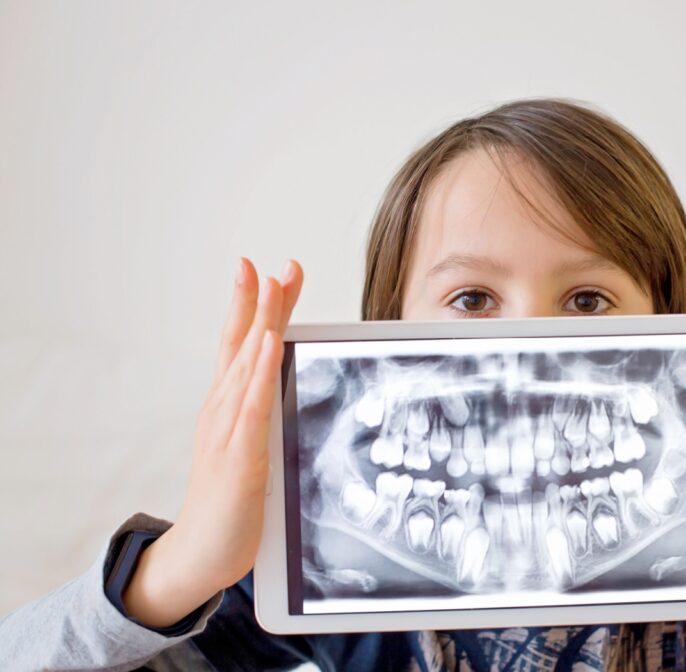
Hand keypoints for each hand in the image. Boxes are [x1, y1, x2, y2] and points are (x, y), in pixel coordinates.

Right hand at [123, 258, 303, 626]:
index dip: (255, 307)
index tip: (270, 269)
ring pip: (247, 364)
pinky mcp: (238, 456)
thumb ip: (266, 417)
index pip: (242, 346)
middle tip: (278, 263)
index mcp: (228, 407)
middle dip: (261, 301)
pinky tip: (267, 343)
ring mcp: (227, 430)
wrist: (198, 556)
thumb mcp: (252, 450)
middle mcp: (222, 410)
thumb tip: (289, 388)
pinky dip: (259, 371)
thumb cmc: (230, 504)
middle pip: (243, 344)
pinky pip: (252, 406)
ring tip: (273, 282)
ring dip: (262, 321)